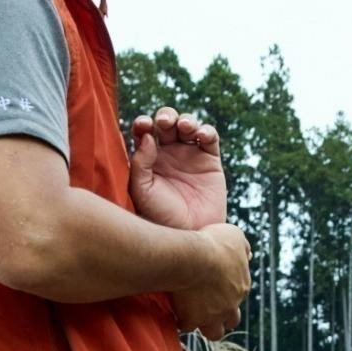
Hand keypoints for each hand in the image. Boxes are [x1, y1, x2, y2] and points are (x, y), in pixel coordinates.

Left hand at [128, 108, 228, 229]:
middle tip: (165, 123)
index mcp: (148, 158)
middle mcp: (168, 153)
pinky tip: (201, 136)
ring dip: (186, 120)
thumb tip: (147, 135)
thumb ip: (140, 163)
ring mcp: (190, 155)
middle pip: (167, 123)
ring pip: (188, 125)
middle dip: (166, 116)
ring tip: (185, 127)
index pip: (144, 131)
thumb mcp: (142, 191)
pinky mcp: (211, 161)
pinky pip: (210, 137)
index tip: (143, 125)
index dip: (143, 123)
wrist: (190, 234)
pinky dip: (207, 130)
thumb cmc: (160, 216)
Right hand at [169, 223, 248, 338]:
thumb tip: (247, 253)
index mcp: (241, 287)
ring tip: (194, 317)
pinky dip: (181, 321)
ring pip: (214, 333)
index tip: (214, 285)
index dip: (227, 292)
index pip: (238, 295)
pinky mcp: (192, 319)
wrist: (194, 258)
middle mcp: (230, 306)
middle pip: (231, 321)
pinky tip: (174, 312)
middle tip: (208, 308)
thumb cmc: (213, 243)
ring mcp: (211, 316)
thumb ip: (241, 246)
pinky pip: (186, 326)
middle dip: (223, 317)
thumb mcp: (234, 236)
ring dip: (205, 326)